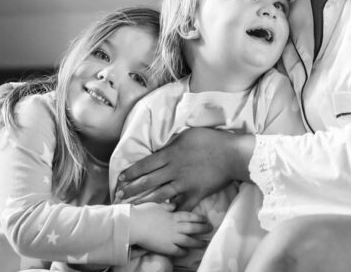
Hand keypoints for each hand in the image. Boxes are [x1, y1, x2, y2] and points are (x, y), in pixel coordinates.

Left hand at [116, 127, 254, 210]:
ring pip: (160, 195)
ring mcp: (184, 184)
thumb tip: (160, 150)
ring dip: (144, 201)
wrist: (231, 154)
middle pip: (148, 182)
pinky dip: (172, 211)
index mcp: (170, 154)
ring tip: (133, 207)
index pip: (145, 165)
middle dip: (131, 189)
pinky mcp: (195, 194)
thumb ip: (171, 145)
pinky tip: (163, 216)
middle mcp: (174, 170)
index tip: (120, 179)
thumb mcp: (186, 135)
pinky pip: (181, 205)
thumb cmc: (210, 140)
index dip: (131, 173)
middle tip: (119, 196)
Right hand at [129, 202, 210, 255]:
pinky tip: (187, 252)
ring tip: (204, 243)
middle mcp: (175, 226)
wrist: (134, 225)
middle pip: (193, 228)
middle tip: (210, 229)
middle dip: (203, 228)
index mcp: (173, 215)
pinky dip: (184, 251)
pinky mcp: (166, 247)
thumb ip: (167, 206)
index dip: (199, 218)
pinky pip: (178, 251)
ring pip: (189, 240)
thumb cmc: (143, 213)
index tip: (205, 219)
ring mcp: (172, 237)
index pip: (190, 216)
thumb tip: (174, 205)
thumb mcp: (157, 205)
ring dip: (198, 242)